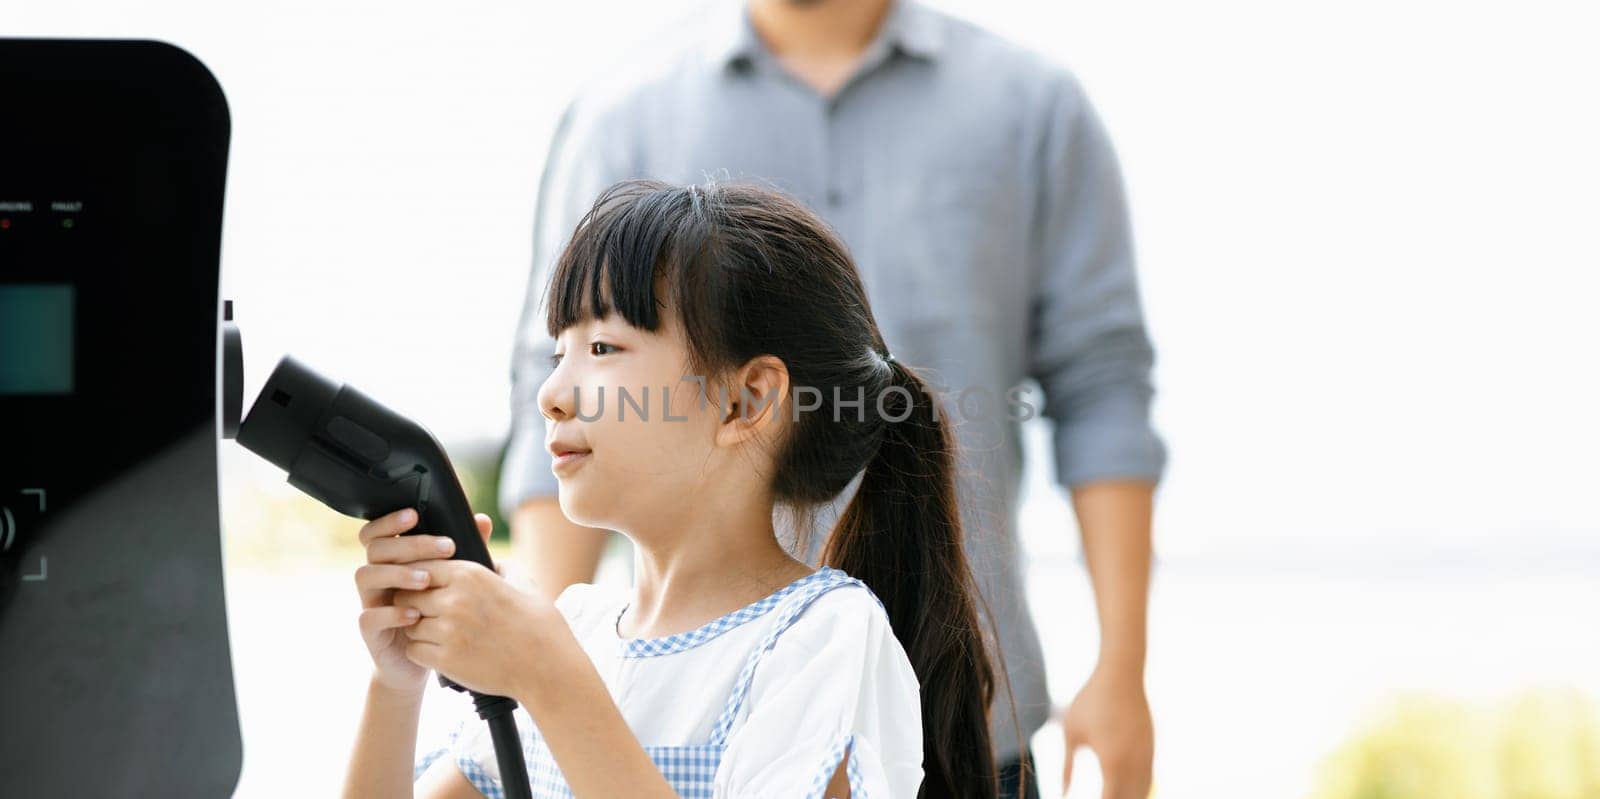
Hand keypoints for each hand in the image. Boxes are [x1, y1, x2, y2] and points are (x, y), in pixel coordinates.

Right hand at [352, 508, 490, 692]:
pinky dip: (390, 613)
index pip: (378, 532)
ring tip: (427, 580)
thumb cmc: (438, 613)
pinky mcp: (370, 631)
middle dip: (410, 545)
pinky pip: (368, 617)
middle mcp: (377, 578)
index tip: (415, 514)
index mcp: (391, 562)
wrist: (421, 660)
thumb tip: (483, 520)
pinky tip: (415, 615)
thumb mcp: (451, 581)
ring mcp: (370, 603)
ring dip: (396, 574)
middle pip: (376, 549)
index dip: (389, 521)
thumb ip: (463, 550)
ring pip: (365, 576)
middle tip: (446, 547)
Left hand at [391, 532, 564, 699]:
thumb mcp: (524, 583)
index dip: (420, 578)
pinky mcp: (445, 659)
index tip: (425, 588)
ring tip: (438, 636)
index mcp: (471, 575)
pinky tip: (440, 652)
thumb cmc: (539, 625)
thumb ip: (501, 567)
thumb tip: (492, 562)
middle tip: (427, 614)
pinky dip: (423, 653)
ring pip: (408, 625)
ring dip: (418, 630)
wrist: (547, 667)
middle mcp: (455, 599)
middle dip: (413, 604)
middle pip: (406, 596)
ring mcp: (448, 630)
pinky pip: (414, 650)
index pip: (422, 567)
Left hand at [1060, 665, 1152, 798]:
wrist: (1121, 674)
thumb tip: (1062, 792)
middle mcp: (1134, 764)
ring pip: (1142, 792)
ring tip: (1111, 796)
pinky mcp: (1151, 748)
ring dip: (1129, 798)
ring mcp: (1146, 756)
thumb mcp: (1072, 733)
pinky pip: (1148, 779)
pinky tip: (1126, 793)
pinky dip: (1138, 790)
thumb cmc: (1091, 701)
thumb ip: (1067, 767)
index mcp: (1112, 762)